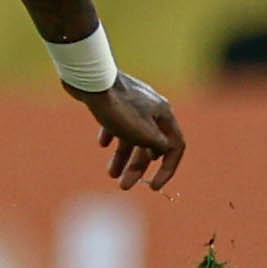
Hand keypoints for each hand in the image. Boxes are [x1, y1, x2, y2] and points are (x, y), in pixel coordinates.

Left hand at [74, 71, 183, 190]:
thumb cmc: (118, 108)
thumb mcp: (144, 134)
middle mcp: (152, 109)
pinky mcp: (114, 100)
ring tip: (111, 174)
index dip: (167, 169)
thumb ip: (157, 146)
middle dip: (137, 168)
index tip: (154, 187)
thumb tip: (160, 153)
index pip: (175, 147)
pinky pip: (117, 123)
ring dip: (123, 157)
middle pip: (150, 145)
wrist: (91, 80)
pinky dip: (112, 135)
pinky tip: (102, 144)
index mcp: (164, 115)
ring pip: (132, 136)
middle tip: (124, 186)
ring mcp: (133, 104)